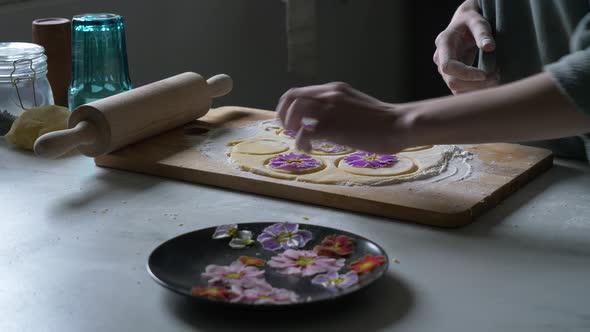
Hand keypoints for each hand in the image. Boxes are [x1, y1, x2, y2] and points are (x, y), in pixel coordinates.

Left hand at [275, 82, 409, 153]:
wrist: (399, 124)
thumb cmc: (382, 120)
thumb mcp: (355, 105)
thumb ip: (338, 107)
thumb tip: (324, 120)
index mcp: (334, 89)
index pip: (298, 92)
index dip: (288, 107)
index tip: (291, 121)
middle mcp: (329, 94)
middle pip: (290, 98)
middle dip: (283, 116)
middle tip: (290, 131)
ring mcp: (330, 110)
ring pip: (294, 112)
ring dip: (291, 127)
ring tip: (301, 141)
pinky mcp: (333, 127)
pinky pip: (305, 133)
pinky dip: (302, 143)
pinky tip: (311, 149)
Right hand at [433, 0, 498, 93]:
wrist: (464, 24)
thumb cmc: (471, 21)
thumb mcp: (477, 21)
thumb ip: (483, 32)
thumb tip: (489, 47)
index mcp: (443, 44)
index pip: (448, 66)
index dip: (465, 74)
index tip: (484, 74)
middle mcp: (440, 58)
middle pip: (452, 82)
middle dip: (475, 84)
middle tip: (497, 76)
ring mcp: (444, 69)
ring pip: (456, 90)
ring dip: (477, 89)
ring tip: (496, 77)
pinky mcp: (451, 75)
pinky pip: (460, 90)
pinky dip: (476, 90)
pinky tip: (490, 81)